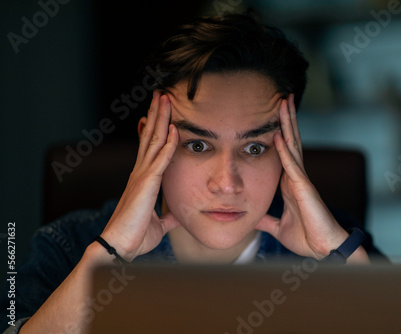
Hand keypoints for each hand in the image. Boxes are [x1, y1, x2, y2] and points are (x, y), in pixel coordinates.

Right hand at [100, 91, 179, 260]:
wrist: (120, 248)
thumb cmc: (135, 236)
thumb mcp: (158, 224)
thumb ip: (168, 215)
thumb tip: (176, 214)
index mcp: (142, 180)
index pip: (149, 148)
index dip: (153, 129)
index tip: (157, 113)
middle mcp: (140, 173)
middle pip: (149, 137)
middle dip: (156, 114)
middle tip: (161, 94)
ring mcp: (142, 176)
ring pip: (153, 141)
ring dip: (160, 118)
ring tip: (165, 98)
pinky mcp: (146, 184)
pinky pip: (161, 160)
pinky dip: (168, 143)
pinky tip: (174, 129)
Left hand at [256, 95, 350, 259]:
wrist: (323, 250)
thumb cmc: (306, 237)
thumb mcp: (278, 227)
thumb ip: (266, 220)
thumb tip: (252, 219)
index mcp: (290, 183)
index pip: (284, 151)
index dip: (281, 132)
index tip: (275, 115)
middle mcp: (296, 177)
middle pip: (291, 141)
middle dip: (286, 119)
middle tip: (282, 97)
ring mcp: (301, 180)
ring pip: (293, 146)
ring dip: (287, 124)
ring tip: (284, 102)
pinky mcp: (304, 188)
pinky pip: (292, 166)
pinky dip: (284, 150)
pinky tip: (278, 135)